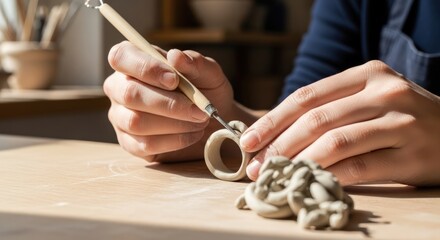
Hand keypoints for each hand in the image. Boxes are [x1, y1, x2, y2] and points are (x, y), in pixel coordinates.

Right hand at [103, 41, 234, 161]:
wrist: (215, 123)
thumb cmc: (206, 91)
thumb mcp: (208, 73)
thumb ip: (195, 62)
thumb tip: (175, 56)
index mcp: (132, 61)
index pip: (121, 57)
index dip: (146, 68)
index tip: (174, 80)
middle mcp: (120, 88)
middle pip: (129, 94)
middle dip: (169, 104)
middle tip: (199, 109)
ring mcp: (121, 117)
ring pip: (136, 121)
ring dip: (175, 124)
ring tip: (199, 121)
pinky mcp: (129, 143)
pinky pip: (144, 144)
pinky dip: (175, 141)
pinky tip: (193, 134)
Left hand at [241, 60, 439, 186]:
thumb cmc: (402, 118)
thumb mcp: (370, 100)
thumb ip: (331, 109)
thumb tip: (277, 133)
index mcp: (368, 74)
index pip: (307, 96)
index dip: (273, 119)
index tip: (248, 139)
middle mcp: (385, 92)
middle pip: (316, 119)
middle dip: (278, 144)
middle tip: (256, 165)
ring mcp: (402, 121)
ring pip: (335, 142)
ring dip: (298, 162)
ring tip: (277, 175)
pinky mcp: (412, 154)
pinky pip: (359, 167)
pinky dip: (328, 176)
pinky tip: (309, 182)